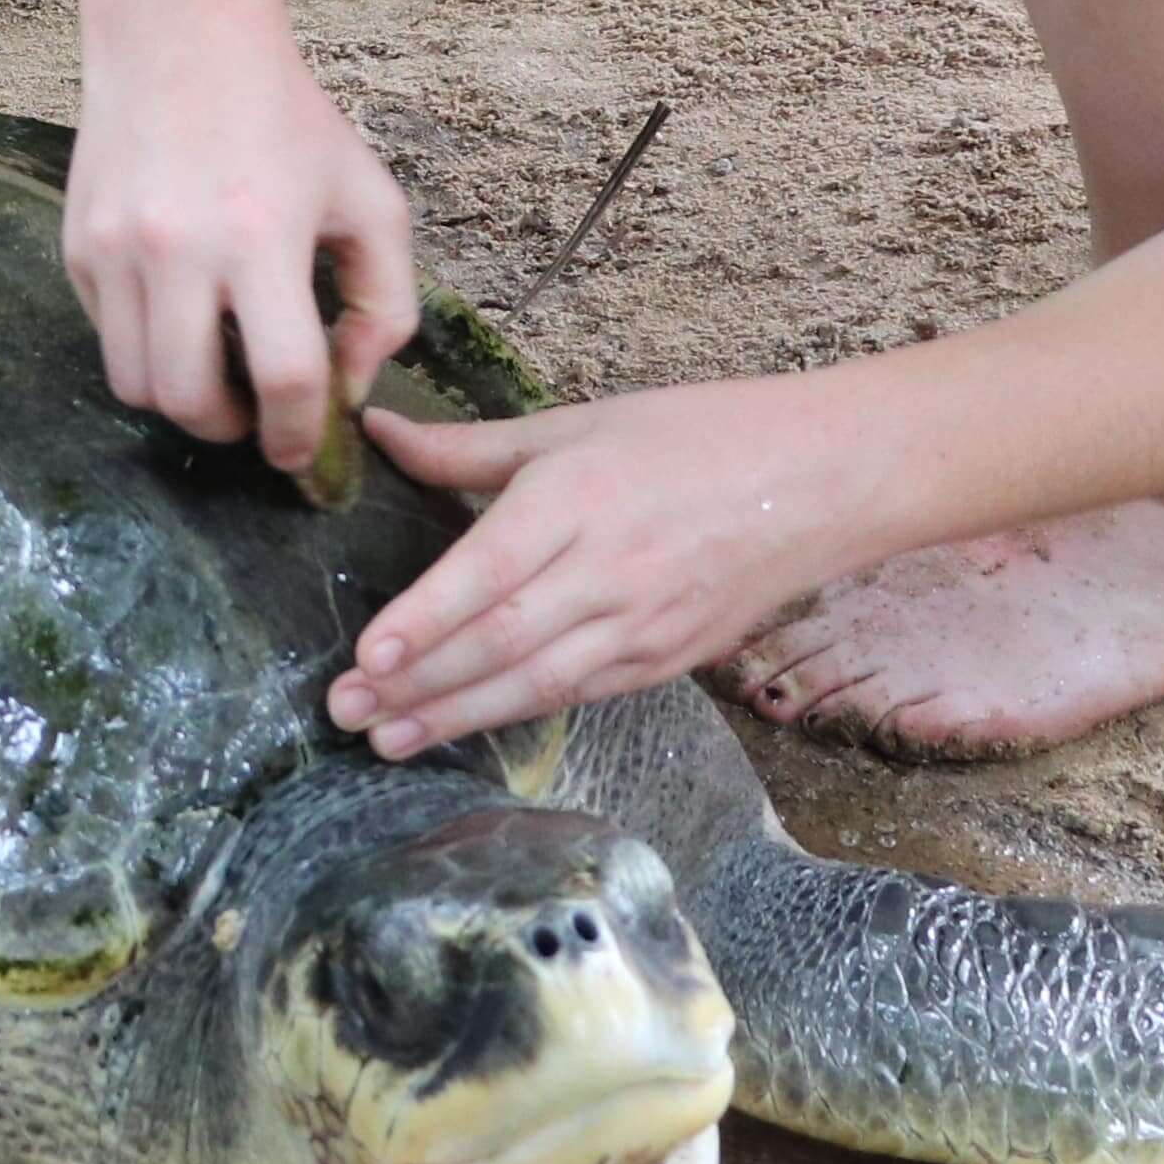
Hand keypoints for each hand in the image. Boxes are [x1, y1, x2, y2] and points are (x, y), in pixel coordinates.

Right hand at [61, 35, 414, 476]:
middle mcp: (178, 249)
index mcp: (263, 237)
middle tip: (256, 415)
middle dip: (231, 429)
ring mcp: (115, 250)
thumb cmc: (287, 121)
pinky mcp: (77, 248)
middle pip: (191, 398)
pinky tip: (179, 312)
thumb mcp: (369, 201)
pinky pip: (106, 336)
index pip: (283, 377)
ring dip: (181, 398)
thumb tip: (348, 387)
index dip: (299, 434)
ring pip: (134, 383)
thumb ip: (384, 304)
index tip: (304, 449)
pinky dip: (144, 348)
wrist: (180, 40)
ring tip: (214, 369)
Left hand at [326, 379, 869, 753]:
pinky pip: (582, 694)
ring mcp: (643, 624)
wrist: (819, 481)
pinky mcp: (668, 659)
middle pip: (502, 639)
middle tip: (345, 712)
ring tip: (387, 740)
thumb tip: (380, 434)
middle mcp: (609, 569)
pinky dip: (519, 714)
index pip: (488, 570)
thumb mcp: (576, 424)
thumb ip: (470, 447)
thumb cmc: (693, 436)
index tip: (367, 654)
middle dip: (419, 684)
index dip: (426, 618)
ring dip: (457, 715)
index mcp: (580, 497)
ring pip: (537, 681)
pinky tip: (467, 728)